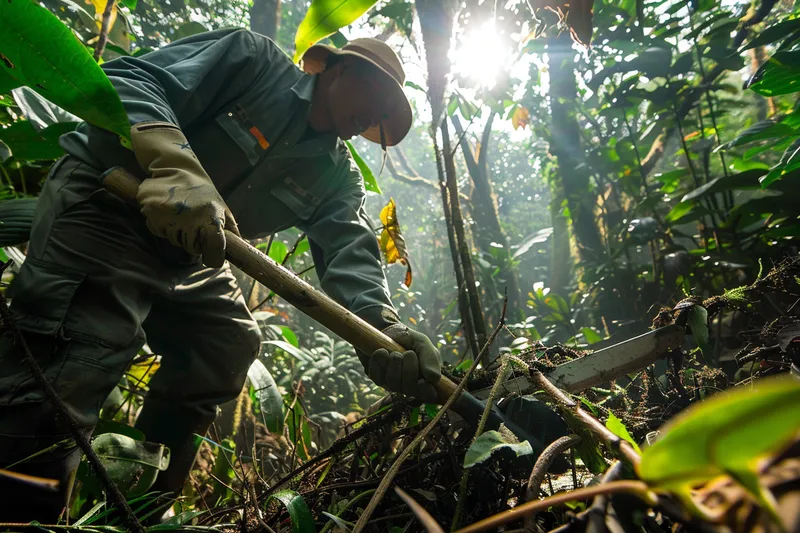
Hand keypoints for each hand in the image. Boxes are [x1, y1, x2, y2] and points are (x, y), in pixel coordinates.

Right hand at [131, 121, 239, 267]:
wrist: (176, 168)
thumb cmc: (203, 192)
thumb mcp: (222, 208)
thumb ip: (230, 230)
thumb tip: (238, 252)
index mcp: (210, 215)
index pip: (214, 246)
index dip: (214, 256)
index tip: (214, 257)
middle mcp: (188, 216)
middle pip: (192, 248)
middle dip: (194, 241)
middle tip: (194, 223)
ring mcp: (167, 214)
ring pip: (173, 240)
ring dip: (177, 233)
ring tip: (180, 214)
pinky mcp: (149, 211)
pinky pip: (157, 231)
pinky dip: (162, 225)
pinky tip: (167, 211)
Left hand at [359, 324, 441, 403]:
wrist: (388, 329)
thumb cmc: (409, 339)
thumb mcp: (423, 343)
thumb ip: (431, 358)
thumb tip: (434, 378)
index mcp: (426, 379)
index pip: (429, 395)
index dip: (426, 392)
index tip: (422, 381)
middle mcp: (410, 385)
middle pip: (410, 389)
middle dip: (409, 369)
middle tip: (409, 353)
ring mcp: (392, 384)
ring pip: (393, 383)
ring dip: (395, 363)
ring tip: (396, 352)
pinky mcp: (378, 378)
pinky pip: (377, 376)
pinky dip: (380, 361)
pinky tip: (382, 351)